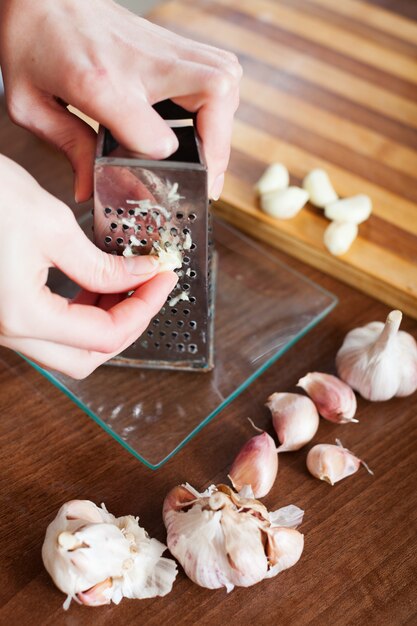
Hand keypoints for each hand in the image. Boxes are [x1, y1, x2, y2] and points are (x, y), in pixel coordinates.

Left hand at [0, 0, 240, 201]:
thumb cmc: (35, 43)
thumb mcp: (31, 105)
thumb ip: (68, 148)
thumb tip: (88, 188)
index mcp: (97, 81)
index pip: (152, 134)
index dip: (161, 163)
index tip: (159, 176)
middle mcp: (142, 62)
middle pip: (213, 95)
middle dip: (219, 146)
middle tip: (208, 179)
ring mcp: (163, 48)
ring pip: (226, 80)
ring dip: (225, 124)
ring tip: (211, 156)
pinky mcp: (174, 43)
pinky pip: (221, 70)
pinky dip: (222, 102)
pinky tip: (208, 124)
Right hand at [0, 156, 177, 377]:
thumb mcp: (51, 225)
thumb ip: (101, 264)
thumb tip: (141, 274)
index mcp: (23, 315)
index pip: (106, 335)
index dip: (144, 309)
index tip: (163, 279)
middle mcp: (8, 331)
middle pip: (86, 357)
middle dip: (127, 326)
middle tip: (149, 290)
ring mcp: (3, 324)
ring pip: (67, 347)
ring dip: (104, 322)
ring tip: (127, 284)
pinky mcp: (2, 311)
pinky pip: (49, 329)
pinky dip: (79, 314)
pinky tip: (94, 285)